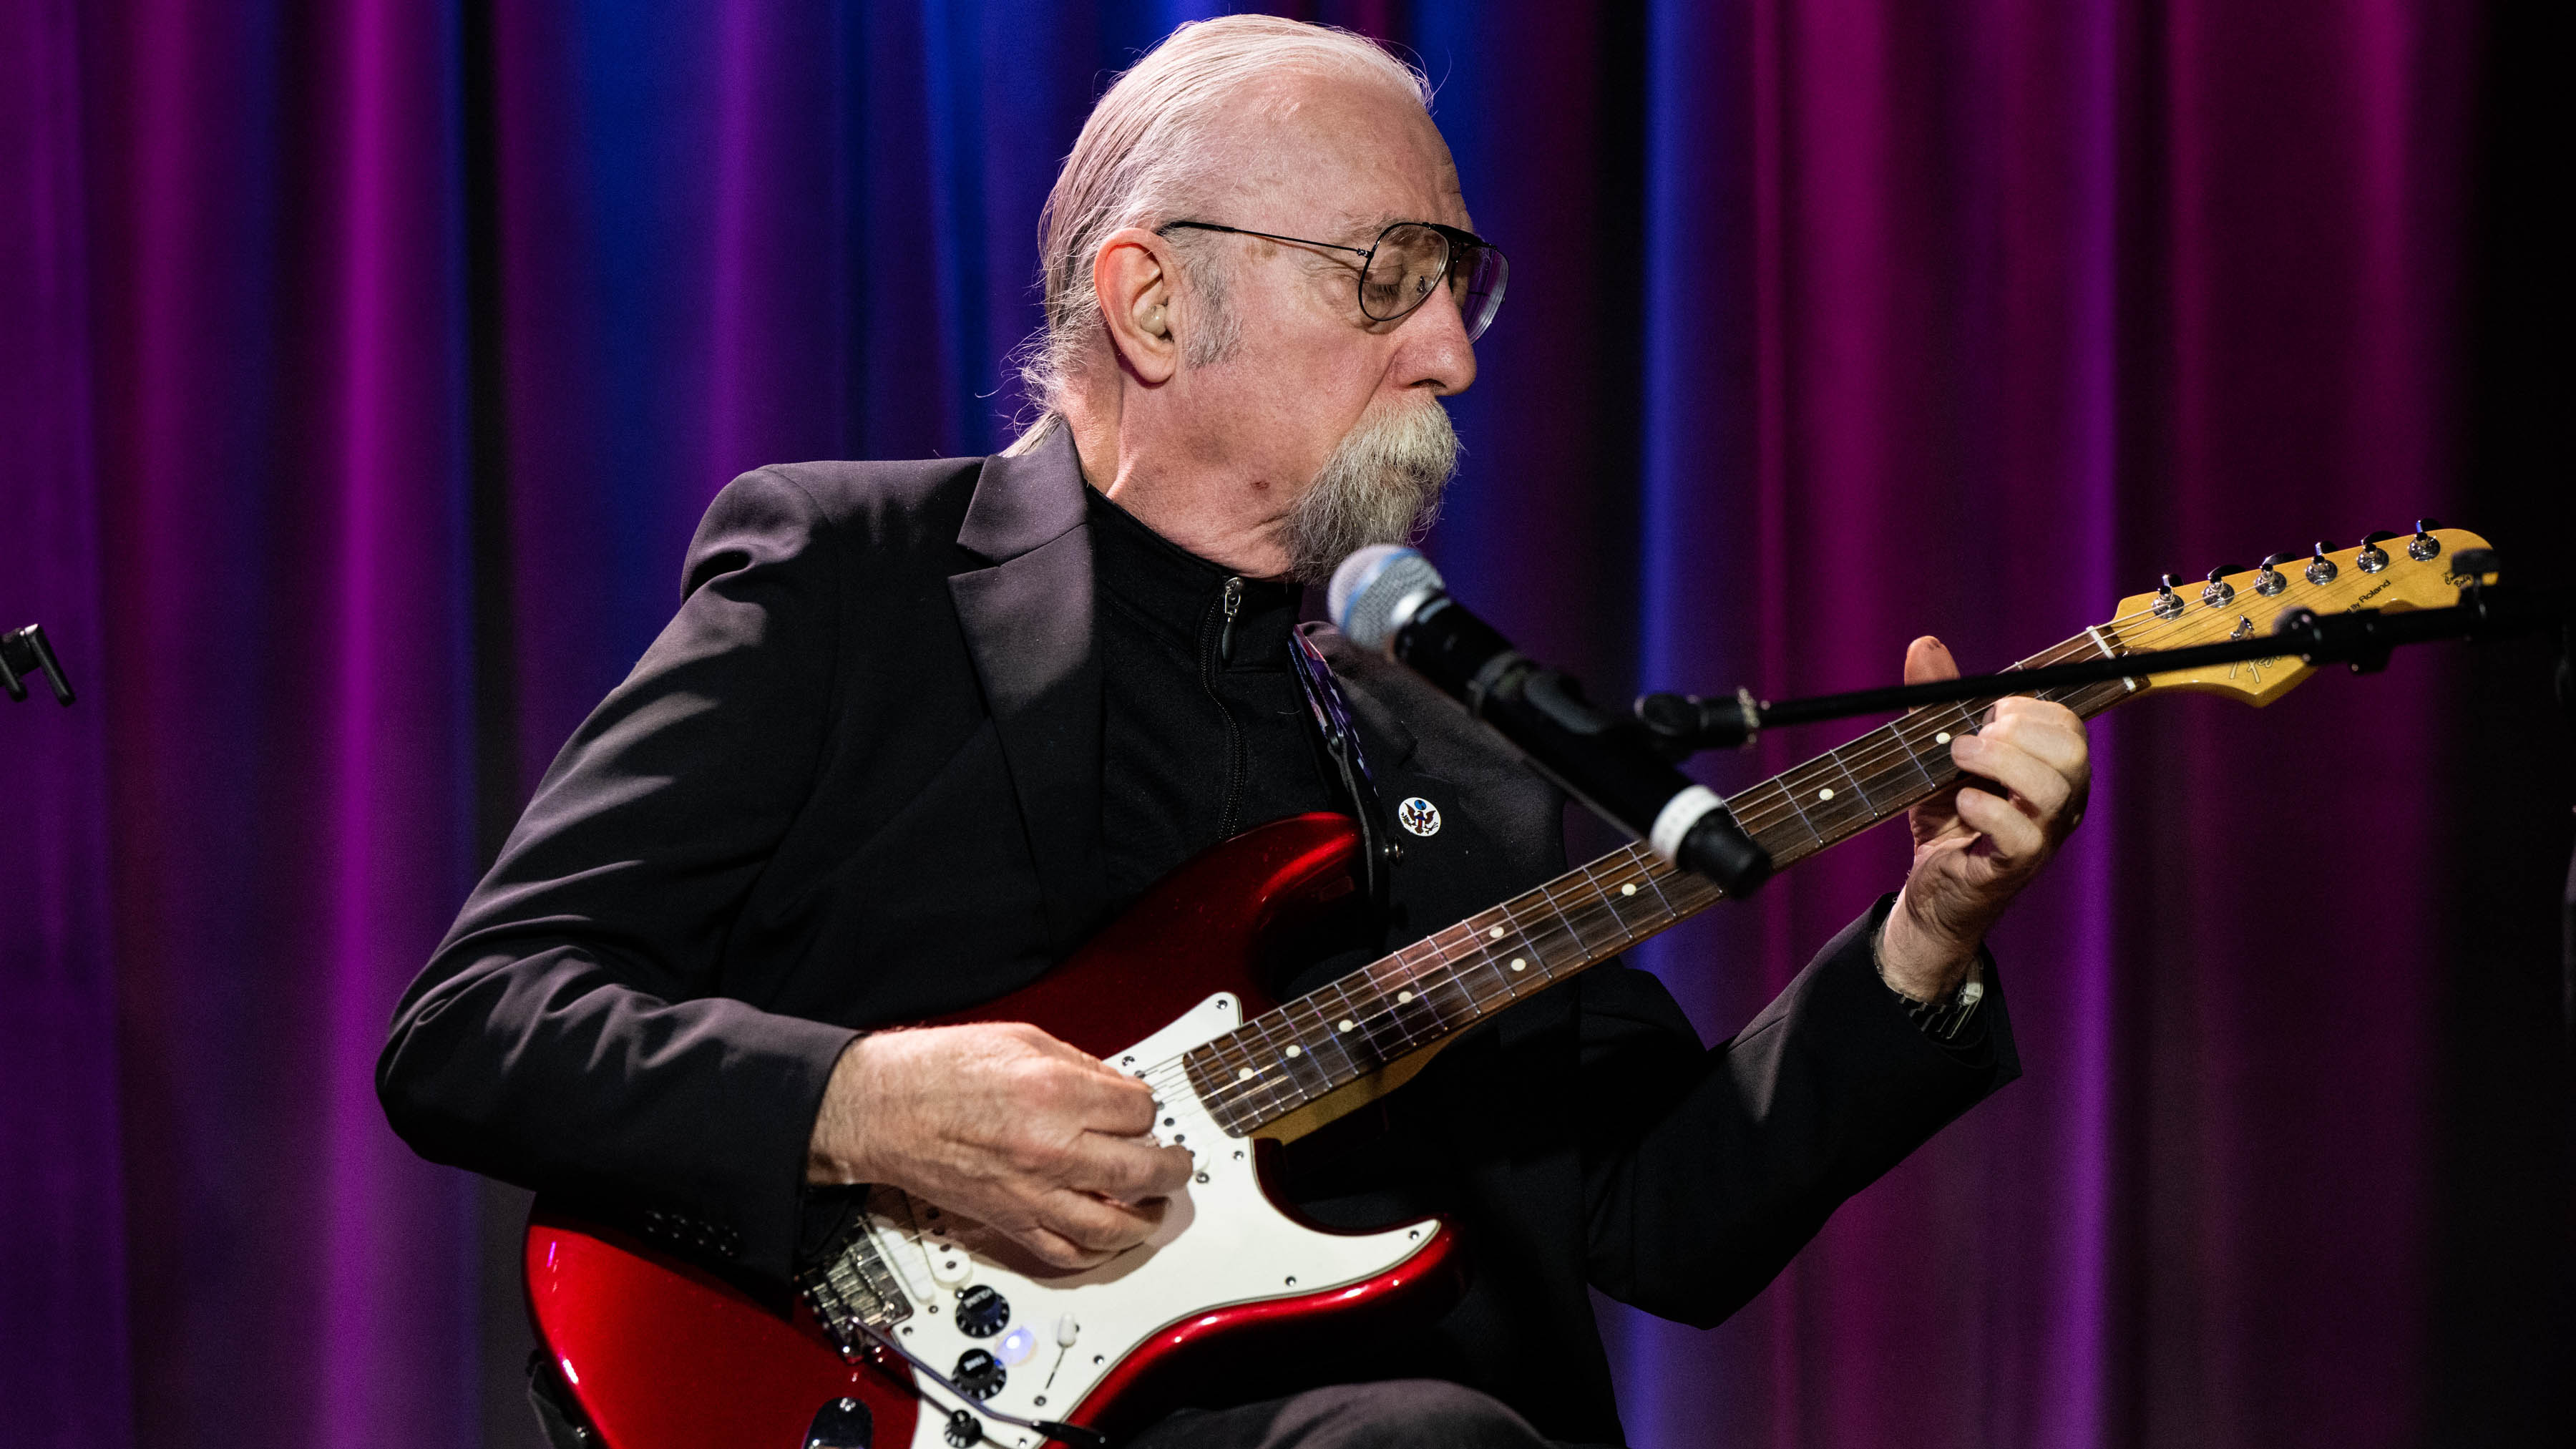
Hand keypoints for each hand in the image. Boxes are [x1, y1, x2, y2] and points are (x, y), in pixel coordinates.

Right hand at [806, 1022, 1194, 1271]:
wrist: (884, 1109)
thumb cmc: (939, 1072)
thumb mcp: (1022, 1040)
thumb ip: (1081, 1066)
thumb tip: (1120, 1090)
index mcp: (1056, 1093)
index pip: (1141, 1111)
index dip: (1148, 1109)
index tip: (1141, 1110)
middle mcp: (1050, 1148)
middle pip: (1143, 1171)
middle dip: (1172, 1168)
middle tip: (1177, 1163)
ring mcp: (1031, 1193)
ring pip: (1114, 1226)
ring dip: (1146, 1217)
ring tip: (1154, 1205)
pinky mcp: (1009, 1222)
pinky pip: (1066, 1253)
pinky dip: (1097, 1251)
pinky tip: (1109, 1237)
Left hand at [1880, 635, 2090, 998]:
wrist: (1931, 885)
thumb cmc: (1947, 816)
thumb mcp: (1938, 751)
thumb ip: (1936, 700)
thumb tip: (1924, 644)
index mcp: (2053, 769)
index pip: (2069, 725)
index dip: (2026, 710)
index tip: (1985, 715)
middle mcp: (2061, 802)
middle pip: (2072, 753)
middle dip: (2015, 734)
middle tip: (1969, 742)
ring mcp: (2044, 837)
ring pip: (2053, 790)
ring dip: (1999, 764)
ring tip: (1957, 764)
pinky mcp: (2016, 867)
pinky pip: (2023, 835)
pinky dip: (1988, 809)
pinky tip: (1961, 802)